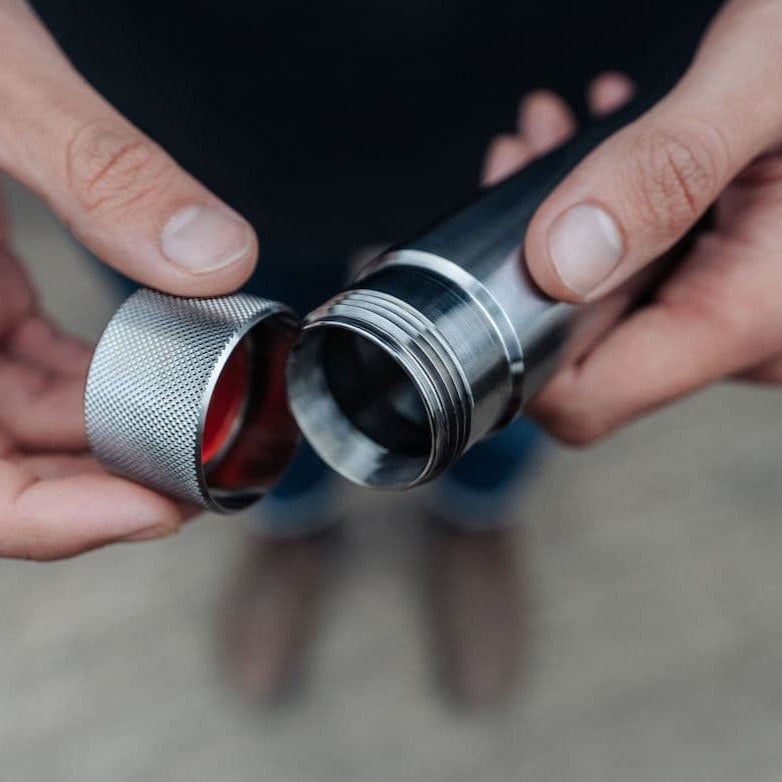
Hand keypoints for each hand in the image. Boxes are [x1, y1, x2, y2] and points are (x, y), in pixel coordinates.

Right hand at [0, 1, 258, 558]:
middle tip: (217, 474)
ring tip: (211, 426)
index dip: (55, 518)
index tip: (158, 511)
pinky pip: (33, 367)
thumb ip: (96, 168)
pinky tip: (165, 369)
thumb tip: (217, 257)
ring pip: (28, 419)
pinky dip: (100, 378)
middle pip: (8, 464)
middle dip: (114, 479)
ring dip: (119, 430)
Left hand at [485, 0, 781, 443]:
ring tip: (554, 136)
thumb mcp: (762, 85)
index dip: (518, 355)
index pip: (588, 400)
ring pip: (608, 303)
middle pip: (584, 346)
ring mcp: (738, 306)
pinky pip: (646, 273)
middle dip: (532, 262)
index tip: (484, 278)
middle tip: (521, 165)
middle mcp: (746, 331)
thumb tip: (559, 261)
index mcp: (748, 312)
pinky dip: (608, 214)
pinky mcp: (733, 277)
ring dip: (565, 224)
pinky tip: (602, 144)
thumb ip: (662, 170)